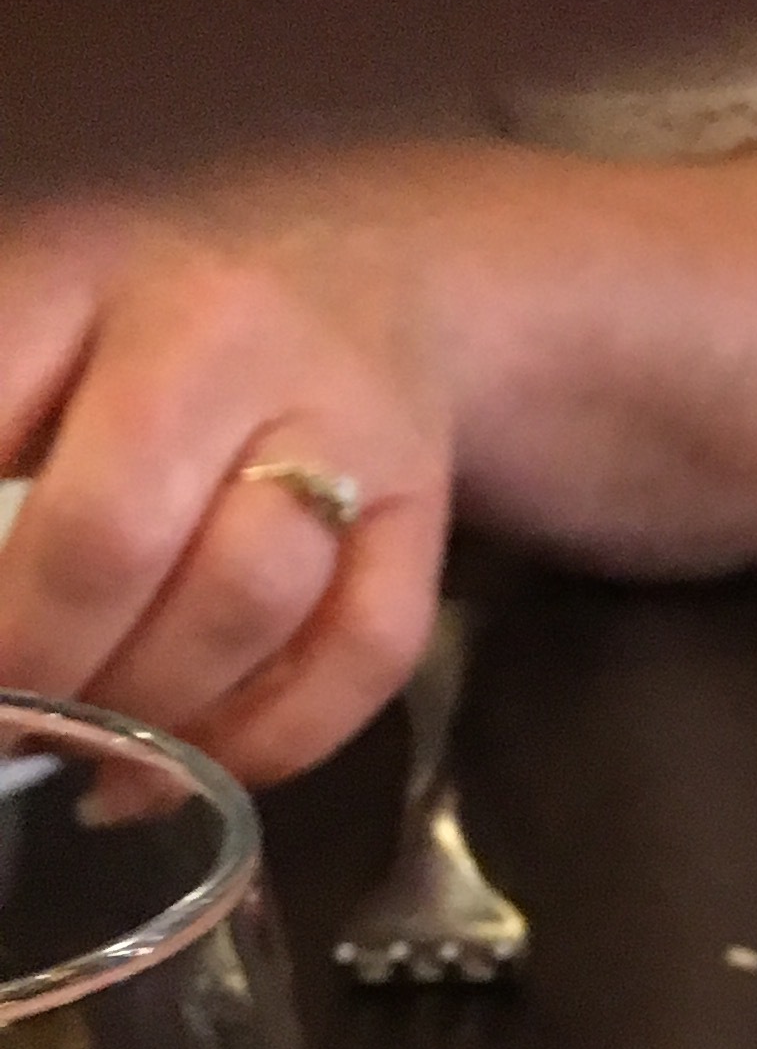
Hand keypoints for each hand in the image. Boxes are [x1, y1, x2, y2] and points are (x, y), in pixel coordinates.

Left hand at [0, 176, 454, 784]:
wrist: (362, 275)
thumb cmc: (143, 320)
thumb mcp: (32, 325)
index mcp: (83, 276)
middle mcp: (224, 337)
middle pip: (115, 534)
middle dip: (38, 663)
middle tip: (6, 725)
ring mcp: (344, 427)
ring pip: (246, 604)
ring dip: (150, 714)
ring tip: (90, 755)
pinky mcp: (423, 514)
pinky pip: (364, 652)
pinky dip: (273, 740)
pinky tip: (196, 773)